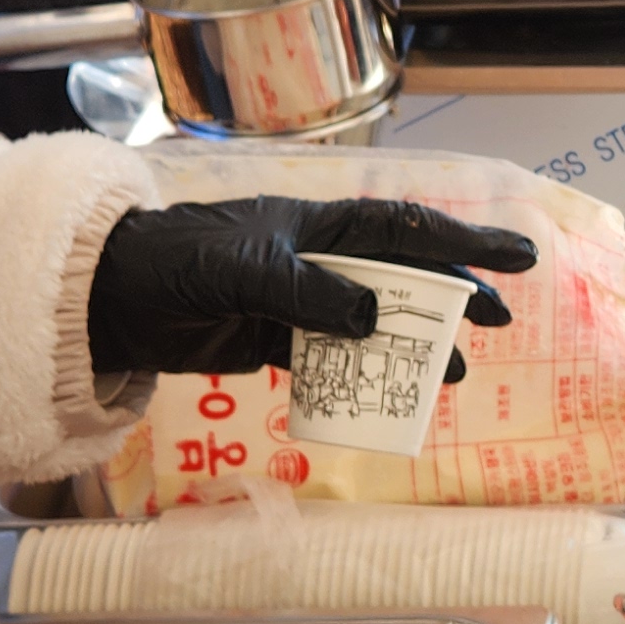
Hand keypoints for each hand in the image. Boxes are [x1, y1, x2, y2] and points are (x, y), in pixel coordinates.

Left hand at [86, 197, 533, 378]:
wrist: (108, 297)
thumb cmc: (172, 264)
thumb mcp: (240, 274)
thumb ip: (306, 294)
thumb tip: (373, 319)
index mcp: (314, 226)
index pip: (403, 229)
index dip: (462, 240)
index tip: (516, 258)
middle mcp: (315, 259)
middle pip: (401, 274)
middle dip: (452, 294)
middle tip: (498, 322)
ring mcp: (296, 301)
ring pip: (374, 321)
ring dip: (414, 345)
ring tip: (455, 375)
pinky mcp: (272, 340)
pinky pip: (333, 359)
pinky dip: (362, 377)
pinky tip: (388, 397)